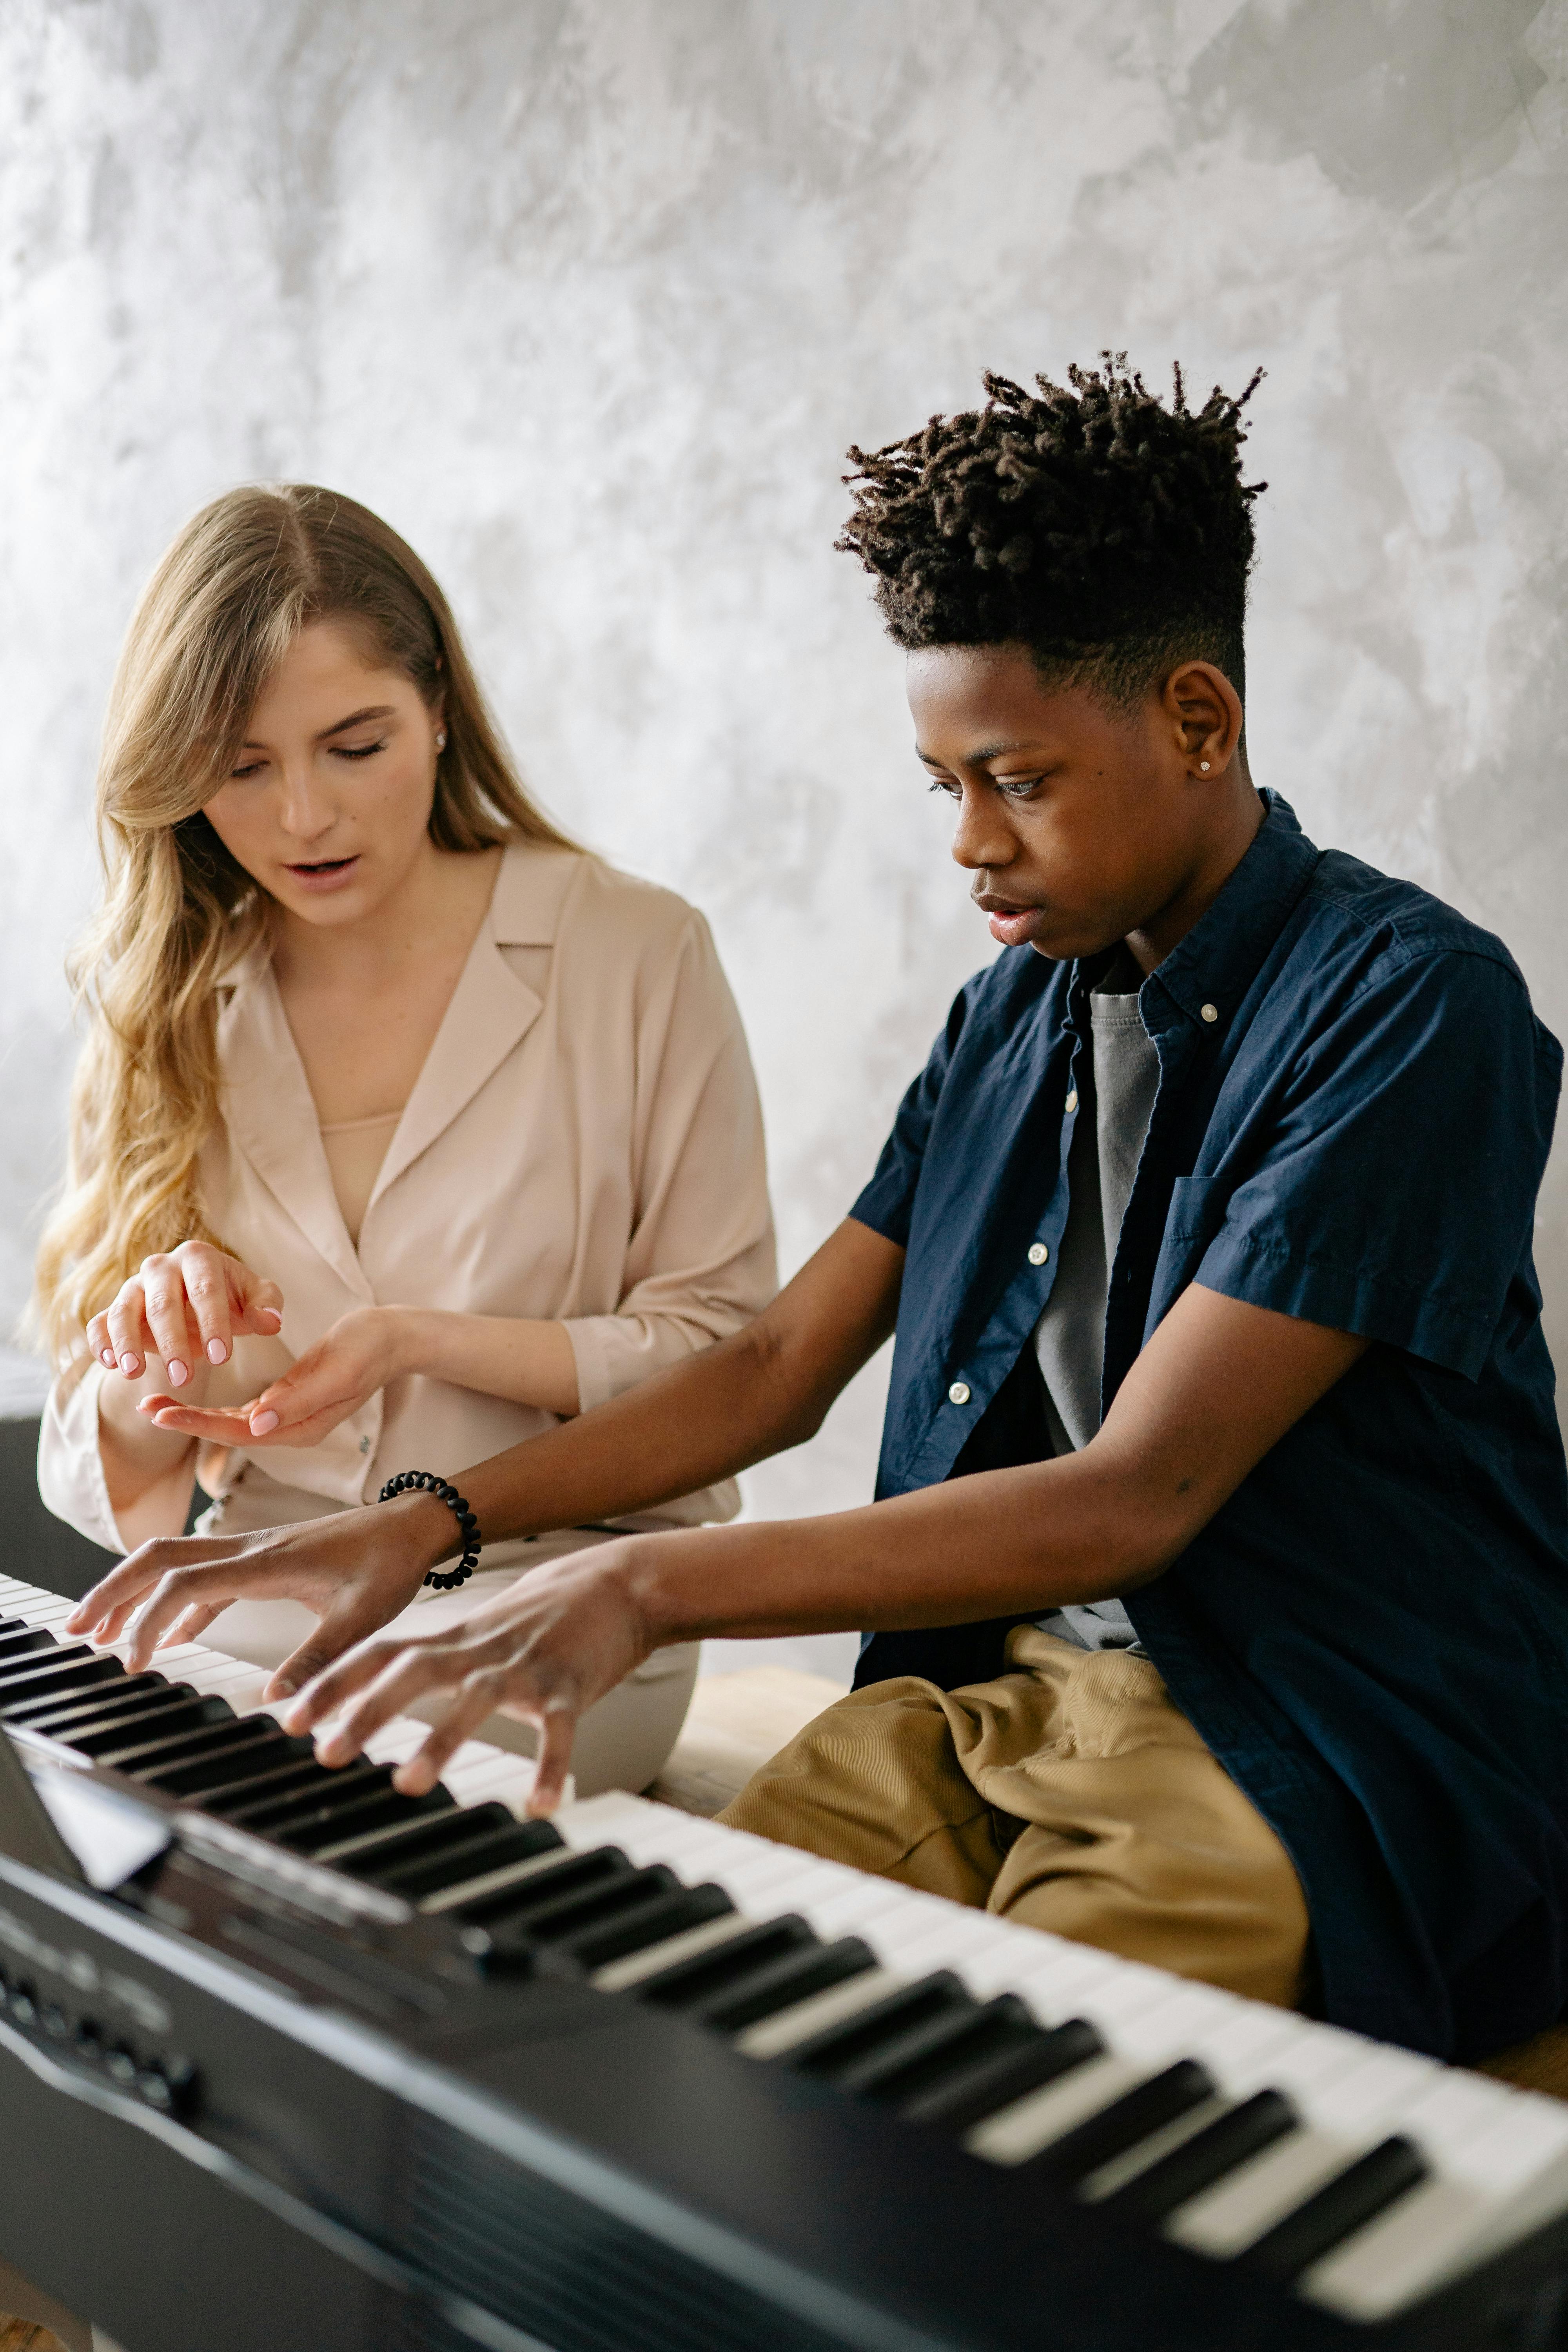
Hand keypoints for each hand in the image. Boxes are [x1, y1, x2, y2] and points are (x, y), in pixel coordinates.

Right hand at [65, 1491, 448, 1697]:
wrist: (415, 1525)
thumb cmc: (391, 1564)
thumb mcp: (363, 1618)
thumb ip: (321, 1658)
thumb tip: (280, 1704)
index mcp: (265, 1562)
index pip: (184, 1584)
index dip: (147, 1620)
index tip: (131, 1662)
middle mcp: (249, 1548)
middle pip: (159, 1558)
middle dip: (113, 1592)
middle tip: (78, 1631)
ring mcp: (253, 1551)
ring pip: (175, 1562)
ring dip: (135, 1593)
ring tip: (104, 1633)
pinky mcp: (264, 1560)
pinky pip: (205, 1578)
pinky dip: (177, 1606)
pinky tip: (168, 1639)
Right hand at [88, 1243, 282, 1391]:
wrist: (200, 1300)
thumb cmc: (233, 1298)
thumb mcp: (257, 1297)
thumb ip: (267, 1306)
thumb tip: (271, 1322)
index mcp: (198, 1257)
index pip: (205, 1289)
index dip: (213, 1322)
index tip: (221, 1357)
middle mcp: (160, 1267)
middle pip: (162, 1302)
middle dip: (172, 1341)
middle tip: (184, 1377)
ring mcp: (133, 1287)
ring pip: (123, 1312)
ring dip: (127, 1343)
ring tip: (134, 1372)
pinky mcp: (113, 1309)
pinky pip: (99, 1323)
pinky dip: (100, 1342)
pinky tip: (108, 1364)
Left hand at [140, 1305, 400, 1446]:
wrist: (390, 1338)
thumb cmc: (366, 1349)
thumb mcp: (335, 1372)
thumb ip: (296, 1400)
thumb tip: (256, 1423)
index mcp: (301, 1427)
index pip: (239, 1433)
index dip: (198, 1424)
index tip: (161, 1415)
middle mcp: (290, 1428)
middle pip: (229, 1431)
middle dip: (186, 1421)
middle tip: (146, 1407)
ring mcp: (288, 1417)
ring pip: (232, 1423)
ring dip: (194, 1415)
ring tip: (156, 1403)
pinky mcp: (286, 1401)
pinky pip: (242, 1411)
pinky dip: (213, 1408)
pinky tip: (190, 1401)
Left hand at [281, 1539, 657, 1812]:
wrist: (616, 1585)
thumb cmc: (541, 1618)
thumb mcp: (478, 1634)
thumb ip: (432, 1663)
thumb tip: (372, 1698)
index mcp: (454, 1639)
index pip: (380, 1653)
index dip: (334, 1683)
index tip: (291, 1717)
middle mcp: (481, 1649)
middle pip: (414, 1671)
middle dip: (367, 1710)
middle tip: (327, 1752)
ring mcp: (526, 1665)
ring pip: (476, 1698)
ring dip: (440, 1738)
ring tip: (409, 1782)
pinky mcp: (571, 1685)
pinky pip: (559, 1730)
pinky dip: (550, 1767)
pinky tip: (540, 1804)